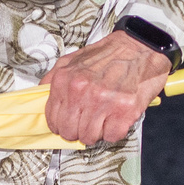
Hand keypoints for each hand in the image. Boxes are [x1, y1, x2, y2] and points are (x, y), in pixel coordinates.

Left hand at [45, 29, 172, 147]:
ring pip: (90, 137)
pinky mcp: (124, 110)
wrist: (140, 47)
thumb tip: (43, 96)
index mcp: (66, 80)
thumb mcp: (73, 60)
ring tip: (104, 117)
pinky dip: (115, 131)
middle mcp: (82, 91)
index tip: (69, 123)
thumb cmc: (110, 54)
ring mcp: (103, 101)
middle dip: (78, 131)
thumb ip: (54, 78)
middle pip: (70, 132)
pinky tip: (116, 118)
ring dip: (97, 131)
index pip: (53, 119)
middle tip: (87, 122)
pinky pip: (112, 136)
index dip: (61, 125)